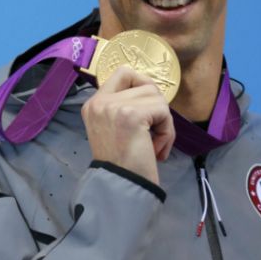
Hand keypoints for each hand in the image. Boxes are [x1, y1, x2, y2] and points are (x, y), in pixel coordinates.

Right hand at [80, 66, 174, 184]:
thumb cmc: (121, 163)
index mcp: (93, 104)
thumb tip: (150, 91)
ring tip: (155, 144)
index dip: (142, 84)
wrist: (120, 186)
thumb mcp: (114, 129)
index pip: (123, 73)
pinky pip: (162, 111)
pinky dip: (167, 131)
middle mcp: (99, 101)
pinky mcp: (131, 114)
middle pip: (145, 83)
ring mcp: (113, 106)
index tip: (149, 109)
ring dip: (163, 122)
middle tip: (153, 131)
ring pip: (156, 97)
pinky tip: (157, 149)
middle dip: (156, 107)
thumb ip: (123, 108)